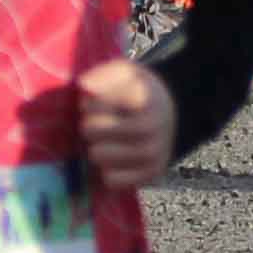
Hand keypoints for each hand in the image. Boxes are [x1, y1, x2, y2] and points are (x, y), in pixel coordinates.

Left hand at [74, 59, 170, 189]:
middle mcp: (152, 128)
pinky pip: (111, 180)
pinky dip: (107, 171)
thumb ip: (104, 74)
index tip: (92, 104)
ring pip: (98, 156)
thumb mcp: (125, 72)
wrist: (168, 114)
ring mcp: (154, 153)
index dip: (88, 104)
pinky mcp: (152, 174)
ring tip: (104, 141)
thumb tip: (84, 87)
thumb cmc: (138, 92)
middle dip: (89, 126)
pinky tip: (113, 160)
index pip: (95, 106)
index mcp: (145, 99)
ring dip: (95, 148)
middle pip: (91, 131)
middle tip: (96, 124)